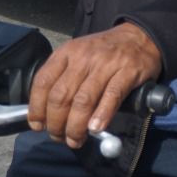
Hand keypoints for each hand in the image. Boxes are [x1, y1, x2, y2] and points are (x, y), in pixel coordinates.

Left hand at [28, 22, 161, 147]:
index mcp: (67, 52)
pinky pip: (111, 97)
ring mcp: (106, 64)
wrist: (140, 36)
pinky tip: (96, 128)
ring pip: (83, 101)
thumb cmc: (104, 52)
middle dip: (56, 124)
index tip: (38, 126)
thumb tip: (46, 114)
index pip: (43, 82)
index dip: (37, 108)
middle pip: (61, 96)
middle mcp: (84, 57)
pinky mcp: (128, 71)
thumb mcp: (78, 55)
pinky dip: (102, 115)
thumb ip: (62, 78)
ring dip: (76, 126)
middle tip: (59, 137)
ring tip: (76, 140)